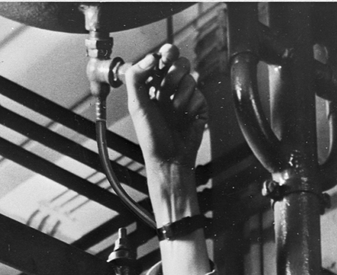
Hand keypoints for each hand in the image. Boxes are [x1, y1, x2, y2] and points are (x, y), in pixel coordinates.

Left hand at [125, 43, 206, 170]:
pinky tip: (184, 118)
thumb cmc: (151, 137)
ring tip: (173, 111)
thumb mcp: (136, 106)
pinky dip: (190, 106)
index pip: (162, 60)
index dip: (165, 54)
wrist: (169, 158)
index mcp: (154, 86)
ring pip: (190, 77)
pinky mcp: (199, 105)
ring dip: (179, 95)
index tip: (165, 57)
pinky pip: (199, 94)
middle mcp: (170, 89)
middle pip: (179, 63)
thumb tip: (149, 56)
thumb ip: (136, 77)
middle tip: (165, 91)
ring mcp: (186, 96)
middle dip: (172, 75)